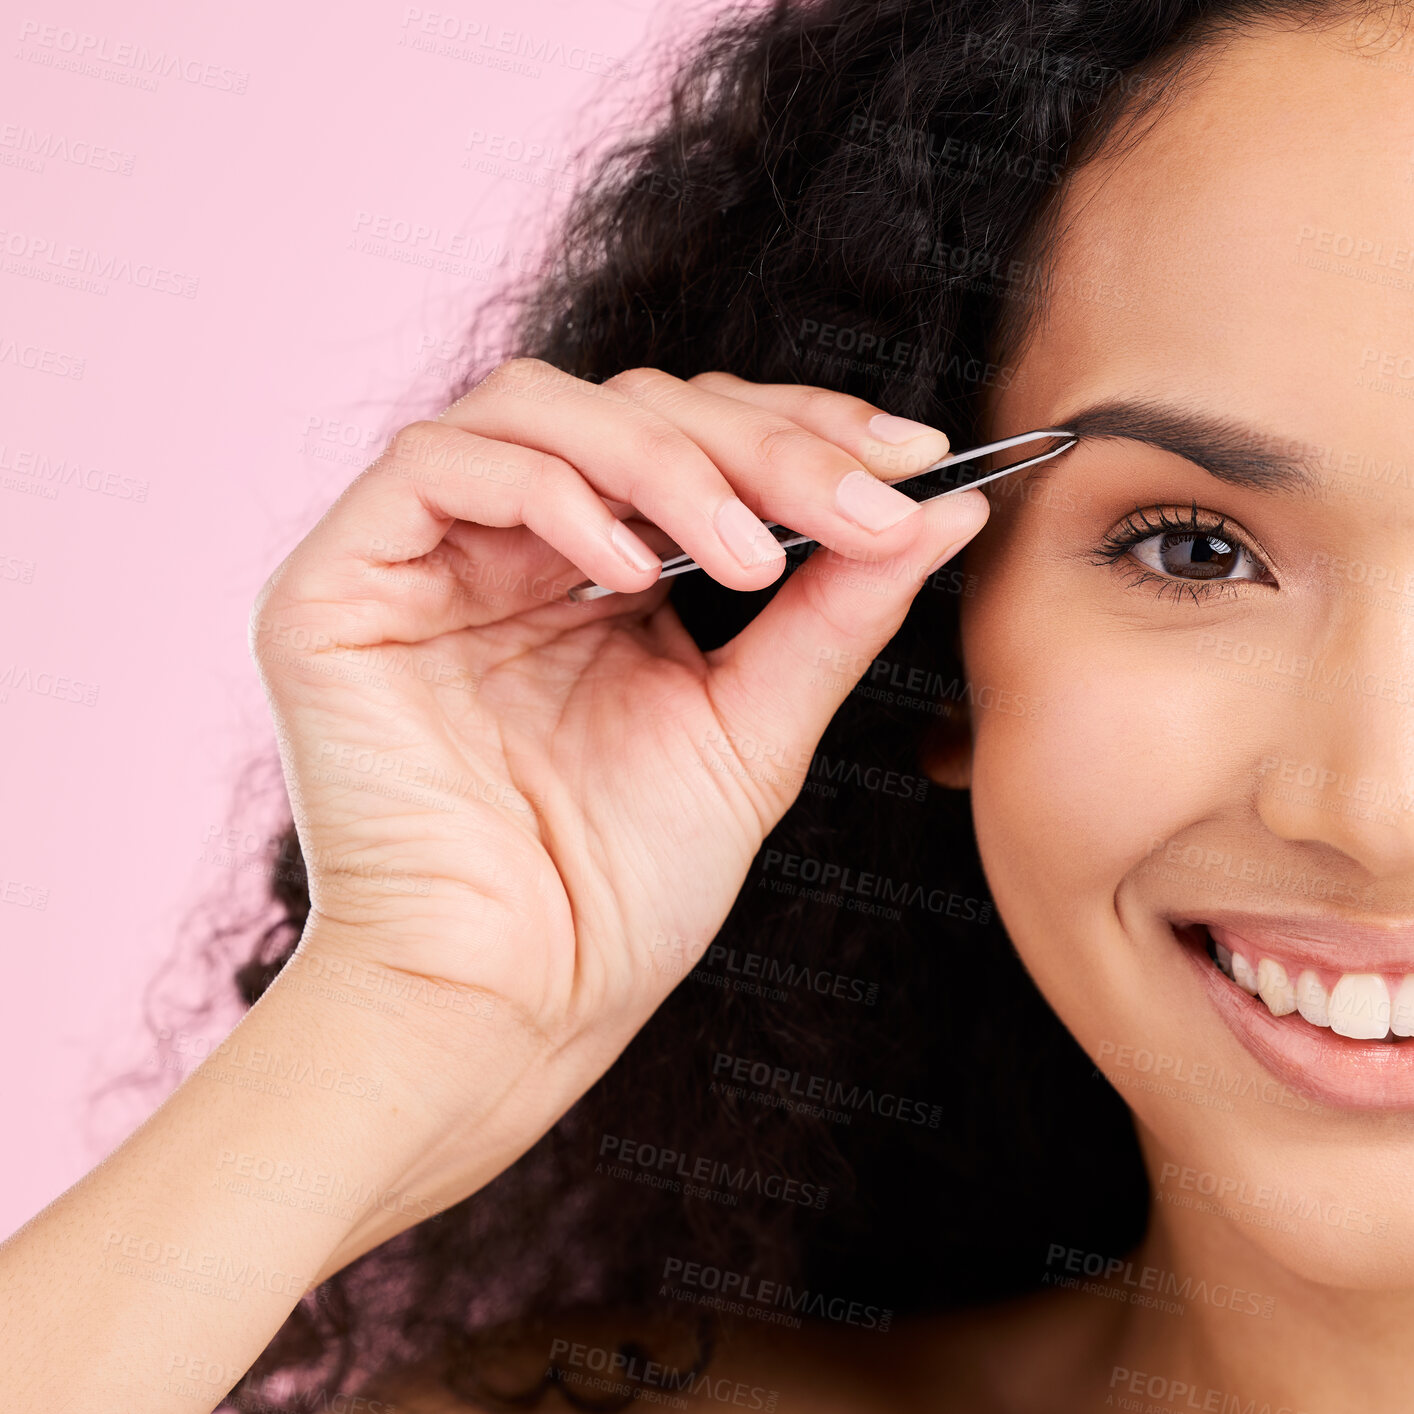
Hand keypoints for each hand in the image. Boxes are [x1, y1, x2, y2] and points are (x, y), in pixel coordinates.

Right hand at [249, 361, 988, 1131]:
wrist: (512, 1006)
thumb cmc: (620, 892)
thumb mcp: (753, 728)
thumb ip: (836, 610)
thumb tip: (944, 509)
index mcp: (595, 580)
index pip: (696, 442)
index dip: (800, 427)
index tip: (910, 457)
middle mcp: (508, 551)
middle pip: (631, 408)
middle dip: (758, 443)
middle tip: (858, 502)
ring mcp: (421, 560)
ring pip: (537, 408)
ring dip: (662, 463)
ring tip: (745, 557)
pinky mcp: (340, 583)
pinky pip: (436, 467)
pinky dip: (548, 497)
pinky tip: (623, 575)